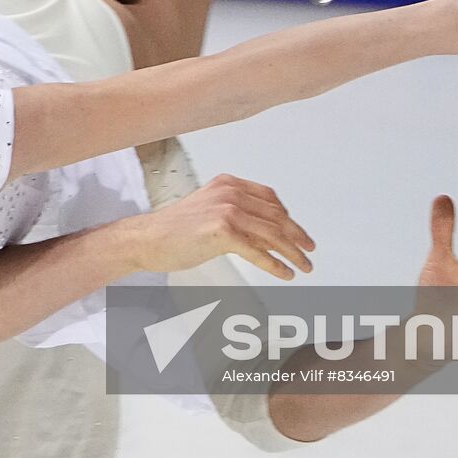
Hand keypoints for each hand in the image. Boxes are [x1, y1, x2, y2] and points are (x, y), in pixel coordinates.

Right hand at [124, 173, 314, 280]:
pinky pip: (257, 251)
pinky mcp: (221, 231)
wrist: (147, 239)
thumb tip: (266, 231)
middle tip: (309, 252)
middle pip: (275, 216)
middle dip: (297, 236)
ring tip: (303, 267)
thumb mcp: (209, 211)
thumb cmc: (174, 229)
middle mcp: (230, 192)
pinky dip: (274, 264)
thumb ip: (237, 214)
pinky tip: (284, 273)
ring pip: (271, 234)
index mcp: (228, 183)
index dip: (289, 217)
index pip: (270, 198)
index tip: (300, 233)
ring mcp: (226, 209)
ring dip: (292, 253)